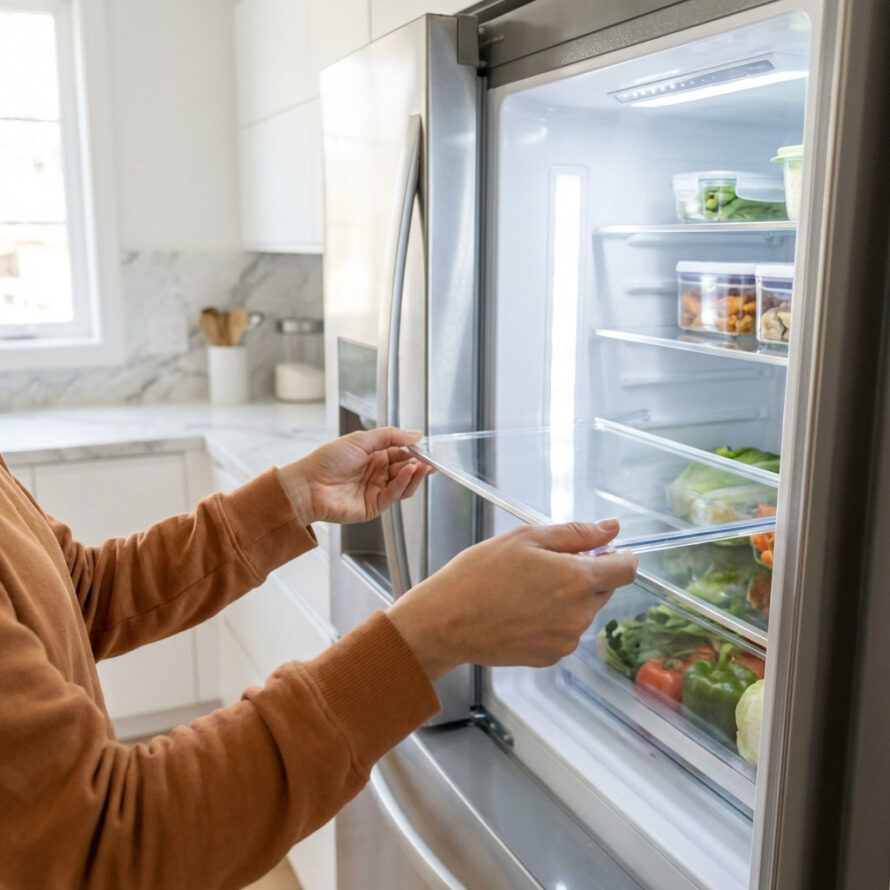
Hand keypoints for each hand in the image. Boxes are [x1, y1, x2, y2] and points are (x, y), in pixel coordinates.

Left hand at [277, 427, 433, 525]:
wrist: (308, 485)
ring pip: (404, 484)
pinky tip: (409, 471)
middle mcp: (376, 474)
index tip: (428, 448)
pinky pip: (394, 494)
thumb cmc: (327, 460)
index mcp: (372, 456)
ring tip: (423, 465)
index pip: (401, 454)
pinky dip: (404, 483)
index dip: (415, 452)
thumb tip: (416, 434)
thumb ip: (391, 436)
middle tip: (431, 459)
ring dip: (415, 474)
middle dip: (419, 464)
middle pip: (405, 470)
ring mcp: (375, 491)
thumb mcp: (361, 439)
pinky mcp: (374, 507)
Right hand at [387, 520, 637, 680]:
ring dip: (567, 599)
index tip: (603, 550)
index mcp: (578, 579)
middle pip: (603, 589)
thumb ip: (576, 533)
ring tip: (526, 590)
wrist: (447, 621)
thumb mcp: (526, 538)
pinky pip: (564, 632)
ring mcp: (566, 640)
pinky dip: (552, 621)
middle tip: (544, 566)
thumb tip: (613, 528)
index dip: (619, 555)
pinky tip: (522, 611)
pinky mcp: (551, 657)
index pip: (627, 569)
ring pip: (583, 611)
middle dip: (585, 574)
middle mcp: (580, 614)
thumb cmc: (480, 574)